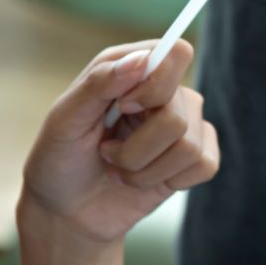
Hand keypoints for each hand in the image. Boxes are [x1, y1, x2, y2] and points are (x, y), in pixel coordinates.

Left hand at [20, 40, 219, 244]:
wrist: (66, 210)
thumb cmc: (59, 159)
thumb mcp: (64, 120)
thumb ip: (99, 83)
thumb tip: (141, 60)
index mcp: (133, 70)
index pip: (177, 54)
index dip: (156, 84)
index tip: (124, 108)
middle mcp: (165, 93)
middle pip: (178, 114)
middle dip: (135, 149)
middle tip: (106, 152)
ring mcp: (185, 125)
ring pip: (188, 147)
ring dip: (145, 171)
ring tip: (121, 170)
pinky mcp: (196, 157)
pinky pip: (205, 165)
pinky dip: (168, 181)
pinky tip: (146, 180)